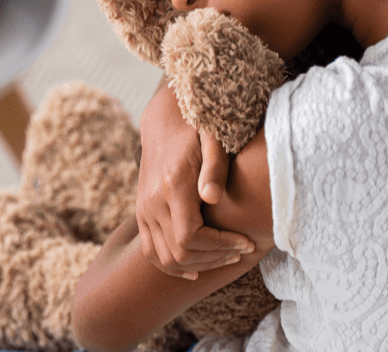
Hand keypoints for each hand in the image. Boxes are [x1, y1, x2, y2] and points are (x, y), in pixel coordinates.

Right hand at [136, 79, 253, 277]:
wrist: (165, 121)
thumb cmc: (197, 129)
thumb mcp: (213, 140)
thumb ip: (214, 167)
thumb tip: (212, 198)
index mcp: (172, 185)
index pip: (191, 237)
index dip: (221, 246)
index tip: (246, 241)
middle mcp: (152, 201)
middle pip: (180, 252)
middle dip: (215, 258)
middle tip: (242, 249)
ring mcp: (143, 209)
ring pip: (164, 258)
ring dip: (198, 264)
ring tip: (225, 255)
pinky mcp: (141, 213)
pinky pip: (150, 252)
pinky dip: (172, 266)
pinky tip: (197, 266)